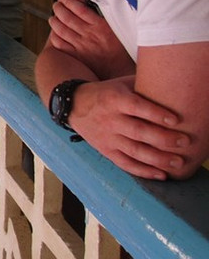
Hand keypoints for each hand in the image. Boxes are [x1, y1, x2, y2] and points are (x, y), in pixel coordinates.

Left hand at [48, 0, 134, 79]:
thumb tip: (93, 8)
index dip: (70, 3)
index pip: (80, 9)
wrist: (119, 72)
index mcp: (101, 26)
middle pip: (67, 18)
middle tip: (56, 6)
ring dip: (54, 21)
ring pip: (61, 29)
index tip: (66, 0)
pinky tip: (53, 33)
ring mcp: (81, 46)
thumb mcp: (116, 32)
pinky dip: (54, 37)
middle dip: (59, 9)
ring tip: (52, 18)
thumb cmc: (120, 52)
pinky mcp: (76, 56)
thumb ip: (104, 20)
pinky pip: (60, 44)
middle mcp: (89, 35)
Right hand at [69, 76, 188, 178]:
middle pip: (138, 131)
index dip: (156, 114)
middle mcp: (109, 119)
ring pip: (134, 151)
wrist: (75, 105)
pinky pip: (125, 164)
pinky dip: (143, 171)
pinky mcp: (105, 150)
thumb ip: (144, 86)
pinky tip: (161, 175)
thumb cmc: (107, 93)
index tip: (176, 120)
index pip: (137, 107)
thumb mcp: (121, 84)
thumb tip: (174, 88)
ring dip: (157, 159)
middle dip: (163, 138)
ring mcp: (107, 137)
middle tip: (184, 142)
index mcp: (114, 99)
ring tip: (178, 162)